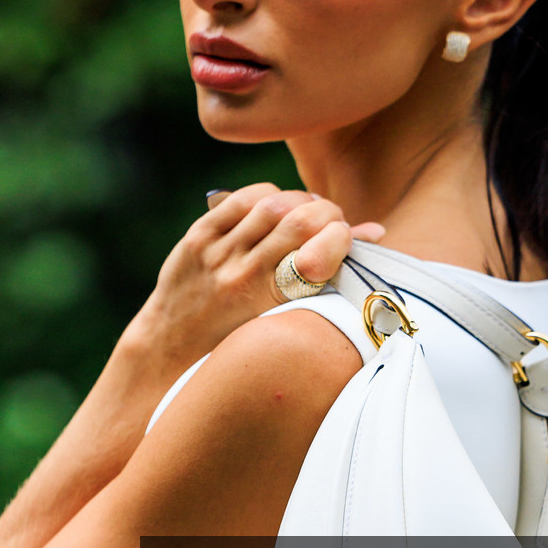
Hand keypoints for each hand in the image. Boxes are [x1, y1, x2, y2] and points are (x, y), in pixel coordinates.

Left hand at [128, 184, 384, 371]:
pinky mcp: (197, 239)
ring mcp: (216, 256)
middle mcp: (243, 277)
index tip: (345, 239)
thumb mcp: (286, 321)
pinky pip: (241, 200)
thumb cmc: (240, 343)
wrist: (172, 351)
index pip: (319, 250)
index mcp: (271, 305)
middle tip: (331, 220)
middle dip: (325, 212)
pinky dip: (267, 196)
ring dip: (299, 201)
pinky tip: (276, 208)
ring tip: (307, 211)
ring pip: (272, 205)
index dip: (340, 236)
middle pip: (299, 220)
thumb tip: (375, 231)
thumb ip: (330, 279)